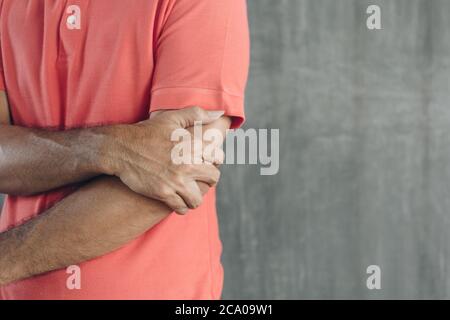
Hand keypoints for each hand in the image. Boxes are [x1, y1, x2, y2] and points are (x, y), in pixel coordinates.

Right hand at [104, 107, 223, 213]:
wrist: (121, 149)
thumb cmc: (147, 132)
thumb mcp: (171, 118)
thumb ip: (197, 114)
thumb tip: (218, 113)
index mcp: (193, 145)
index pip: (218, 157)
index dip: (215, 160)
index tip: (208, 162)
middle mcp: (188, 164)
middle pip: (213, 178)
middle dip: (209, 179)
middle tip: (201, 179)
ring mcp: (176, 180)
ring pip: (198, 199)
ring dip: (195, 197)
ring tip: (190, 194)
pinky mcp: (163, 193)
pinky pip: (181, 207)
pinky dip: (181, 206)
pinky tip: (178, 201)